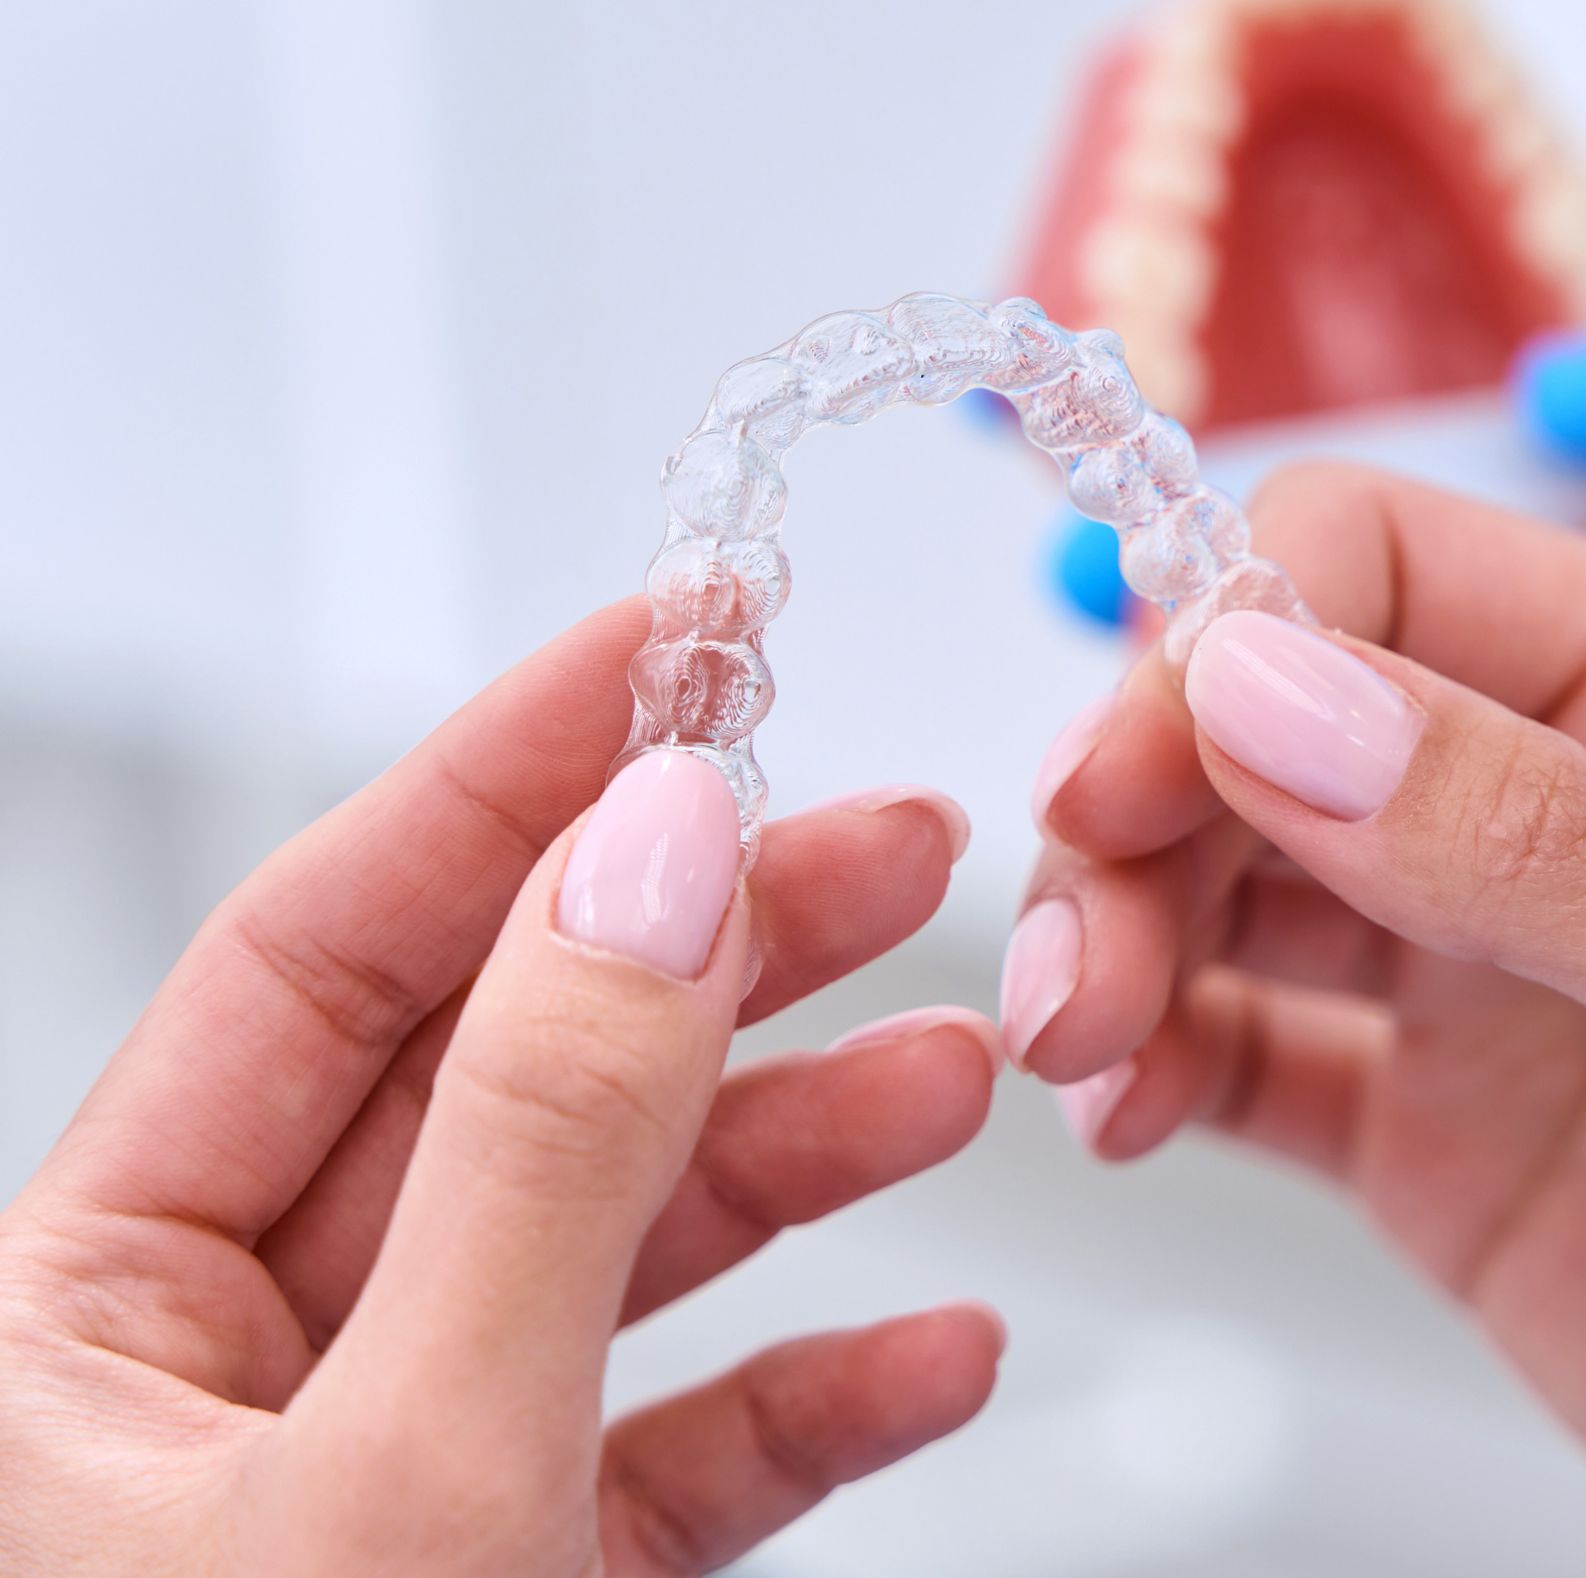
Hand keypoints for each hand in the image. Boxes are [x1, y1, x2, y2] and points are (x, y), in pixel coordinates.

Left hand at [0, 601, 1002, 1575]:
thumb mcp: (406, 1478)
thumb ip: (545, 1150)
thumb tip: (661, 857)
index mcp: (93, 1311)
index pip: (324, 947)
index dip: (517, 770)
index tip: (681, 643)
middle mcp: (223, 1374)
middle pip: (505, 1070)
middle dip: (720, 951)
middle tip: (893, 847)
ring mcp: (372, 1481)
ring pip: (606, 1241)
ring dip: (800, 1156)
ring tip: (955, 1071)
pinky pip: (667, 1443)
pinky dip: (809, 1389)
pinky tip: (931, 1345)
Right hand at [1011, 463, 1585, 1576]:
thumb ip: (1538, 844)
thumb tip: (1274, 696)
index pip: (1375, 569)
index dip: (1225, 644)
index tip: (1128, 770)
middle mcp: (1545, 799)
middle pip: (1261, 724)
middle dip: (1140, 819)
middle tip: (1081, 955)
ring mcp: (1475, 960)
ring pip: (1223, 875)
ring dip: (1120, 934)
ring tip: (1079, 1044)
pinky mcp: (1426, 1112)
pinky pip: (1241, 1041)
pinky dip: (1154, 1060)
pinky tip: (1125, 1108)